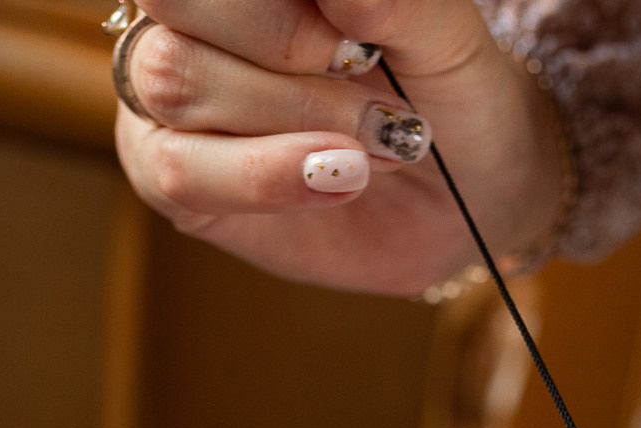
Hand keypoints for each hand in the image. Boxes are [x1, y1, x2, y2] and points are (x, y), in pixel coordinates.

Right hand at [113, 0, 565, 294]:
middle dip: (282, 47)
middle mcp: (196, 19)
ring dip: (287, 114)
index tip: (358, 38)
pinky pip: (175, 170)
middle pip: (173, 2)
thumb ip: (394, 0)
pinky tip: (336, 179)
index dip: (276, 4)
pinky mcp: (178, 177)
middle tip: (371, 84)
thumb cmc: (448, 95)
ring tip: (375, 144)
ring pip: (173, 81)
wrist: (467, 195)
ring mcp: (176, 97)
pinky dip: (262, 175)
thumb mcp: (445, 38)